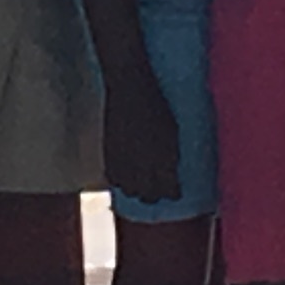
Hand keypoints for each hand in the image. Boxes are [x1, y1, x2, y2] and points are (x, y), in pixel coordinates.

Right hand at [102, 65, 181, 202]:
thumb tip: (173, 172)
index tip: (175, 191)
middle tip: (159, 190)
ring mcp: (124, 160)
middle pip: (149, 195)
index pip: (169, 189)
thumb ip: (172, 155)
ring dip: (137, 191)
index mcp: (163, 157)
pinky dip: (121, 182)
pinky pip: (114, 179)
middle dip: (155, 195)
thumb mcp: (172, 130)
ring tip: (142, 187)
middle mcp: (143, 163)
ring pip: (130, 190)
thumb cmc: (156, 106)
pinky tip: (125, 179)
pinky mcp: (109, 154)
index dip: (172, 192)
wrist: (129, 89)